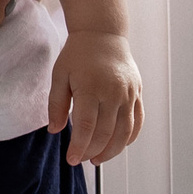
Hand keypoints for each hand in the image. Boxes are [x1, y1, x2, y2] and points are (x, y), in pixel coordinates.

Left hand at [46, 31, 142, 164]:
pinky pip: (137, 121)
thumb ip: (56, 104)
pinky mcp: (137, 93)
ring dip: (111, 151)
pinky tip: (117, 146)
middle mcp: (113, 92)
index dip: (79, 147)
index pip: (86, 127)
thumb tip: (54, 130)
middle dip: (92, 151)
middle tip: (81, 159)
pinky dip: (129, 138)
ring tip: (98, 159)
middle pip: (105, 133)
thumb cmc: (78, 54)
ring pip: (124, 132)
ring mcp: (128, 93)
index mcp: (91, 87)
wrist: (103, 34)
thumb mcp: (59, 75)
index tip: (72, 160)